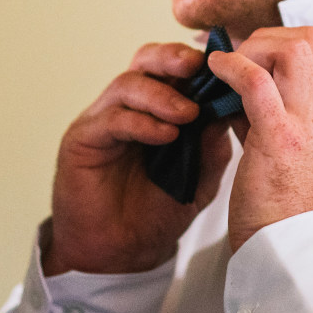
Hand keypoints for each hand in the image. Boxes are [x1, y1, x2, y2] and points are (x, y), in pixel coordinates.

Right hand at [45, 42, 233, 275]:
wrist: (122, 253)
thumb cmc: (157, 212)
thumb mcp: (200, 177)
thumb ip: (212, 144)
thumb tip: (230, 106)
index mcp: (156, 107)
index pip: (174, 68)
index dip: (198, 62)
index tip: (225, 66)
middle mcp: (128, 106)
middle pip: (147, 60)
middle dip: (173, 58)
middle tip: (197, 67)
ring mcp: (102, 119)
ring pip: (128, 84)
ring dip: (161, 95)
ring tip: (188, 113)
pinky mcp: (82, 139)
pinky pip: (111, 119)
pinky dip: (141, 122)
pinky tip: (165, 135)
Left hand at [208, 26, 312, 251]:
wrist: (299, 262)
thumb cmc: (291, 221)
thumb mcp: (302, 166)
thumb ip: (282, 127)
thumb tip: (242, 97)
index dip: (283, 50)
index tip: (253, 59)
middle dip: (271, 36)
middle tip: (240, 55)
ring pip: (292, 47)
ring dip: (254, 45)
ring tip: (227, 64)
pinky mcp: (282, 137)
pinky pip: (256, 79)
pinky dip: (232, 64)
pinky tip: (214, 69)